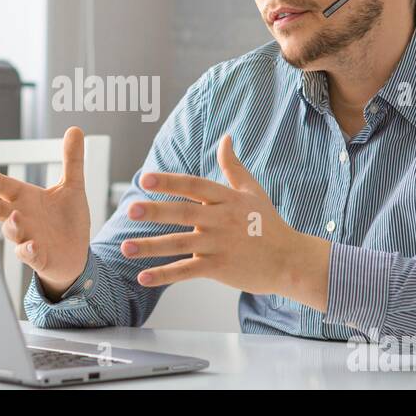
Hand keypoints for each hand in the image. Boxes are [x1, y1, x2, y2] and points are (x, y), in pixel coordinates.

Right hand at [0, 127, 90, 298]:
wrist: (76, 253)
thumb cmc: (67, 219)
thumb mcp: (72, 187)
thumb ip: (71, 160)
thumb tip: (75, 129)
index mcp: (26, 199)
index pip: (3, 185)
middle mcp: (21, 217)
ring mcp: (27, 237)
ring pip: (11, 231)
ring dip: (11, 225)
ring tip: (16, 217)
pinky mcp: (38, 257)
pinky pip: (28, 255)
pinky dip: (28, 251)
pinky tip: (32, 246)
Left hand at [121, 134, 331, 309]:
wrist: (290, 261)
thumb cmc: (269, 223)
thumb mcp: (253, 191)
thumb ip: (233, 166)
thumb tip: (225, 137)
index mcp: (227, 199)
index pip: (194, 186)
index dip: (170, 182)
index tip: (146, 179)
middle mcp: (222, 220)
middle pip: (184, 213)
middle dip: (156, 211)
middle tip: (130, 209)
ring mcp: (220, 245)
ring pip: (180, 244)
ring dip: (151, 246)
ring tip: (125, 247)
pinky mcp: (219, 268)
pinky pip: (187, 271)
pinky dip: (164, 275)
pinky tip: (142, 277)